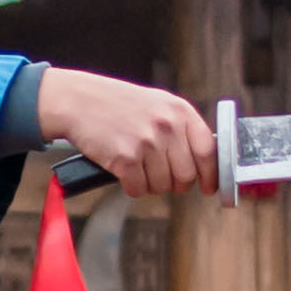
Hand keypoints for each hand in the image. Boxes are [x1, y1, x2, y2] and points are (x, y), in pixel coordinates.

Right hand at [37, 73, 218, 204]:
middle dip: (175, 183)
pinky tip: (124, 171)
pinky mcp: (125, 158)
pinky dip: (131, 186)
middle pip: (186, 175)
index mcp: (179, 111)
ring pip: (162, 186)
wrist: (80, 101)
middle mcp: (166, 125)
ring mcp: (146, 142)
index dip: (211, 175)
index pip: (208, 151)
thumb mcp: (158, 105)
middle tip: (161, 176)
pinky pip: (139, 189)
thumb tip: (204, 163)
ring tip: (137, 166)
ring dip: (150, 184)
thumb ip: (182, 129)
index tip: (208, 187)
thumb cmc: (119, 105)